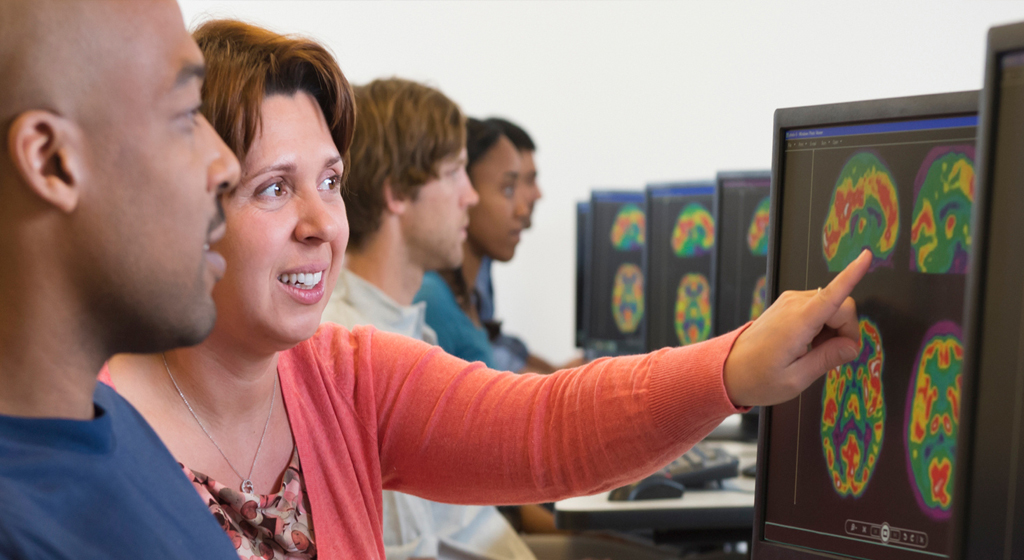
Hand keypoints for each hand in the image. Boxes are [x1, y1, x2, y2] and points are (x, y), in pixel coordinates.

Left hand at [723, 249, 870, 406]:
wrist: (728, 369)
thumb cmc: (757, 377)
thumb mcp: (796, 379)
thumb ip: (828, 359)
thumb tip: (851, 346)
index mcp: (797, 322)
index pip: (832, 295)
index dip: (852, 275)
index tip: (866, 257)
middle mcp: (793, 305)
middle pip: (841, 306)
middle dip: (846, 331)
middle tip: (831, 356)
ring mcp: (790, 302)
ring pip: (832, 307)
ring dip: (833, 330)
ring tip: (812, 352)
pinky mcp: (788, 304)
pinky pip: (819, 308)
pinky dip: (822, 326)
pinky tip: (808, 344)